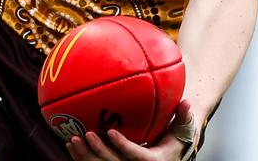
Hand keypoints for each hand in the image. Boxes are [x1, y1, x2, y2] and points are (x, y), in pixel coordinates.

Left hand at [67, 99, 195, 160]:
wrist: (170, 154)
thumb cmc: (176, 139)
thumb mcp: (182, 129)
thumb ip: (184, 116)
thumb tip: (186, 102)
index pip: (135, 155)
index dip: (123, 146)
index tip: (111, 132)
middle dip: (98, 151)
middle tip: (87, 134)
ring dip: (85, 156)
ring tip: (73, 140)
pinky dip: (82, 158)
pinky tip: (71, 145)